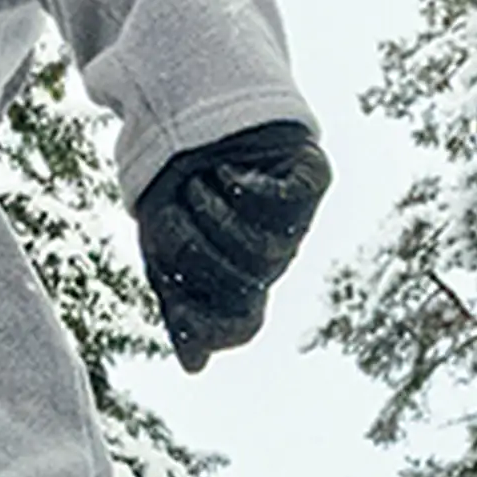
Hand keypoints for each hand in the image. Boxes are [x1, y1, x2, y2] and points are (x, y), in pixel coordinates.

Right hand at [135, 123, 333, 367]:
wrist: (196, 110)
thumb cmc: (179, 185)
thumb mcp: (164, 246)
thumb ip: (177, 300)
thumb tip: (195, 366)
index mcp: (242, 276)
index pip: (242, 324)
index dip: (212, 325)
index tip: (179, 303)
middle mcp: (274, 256)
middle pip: (245, 286)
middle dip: (199, 251)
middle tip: (176, 211)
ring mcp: (299, 219)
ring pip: (266, 253)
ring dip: (217, 216)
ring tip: (197, 183)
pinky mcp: (312, 178)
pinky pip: (283, 204)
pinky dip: (245, 189)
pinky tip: (226, 171)